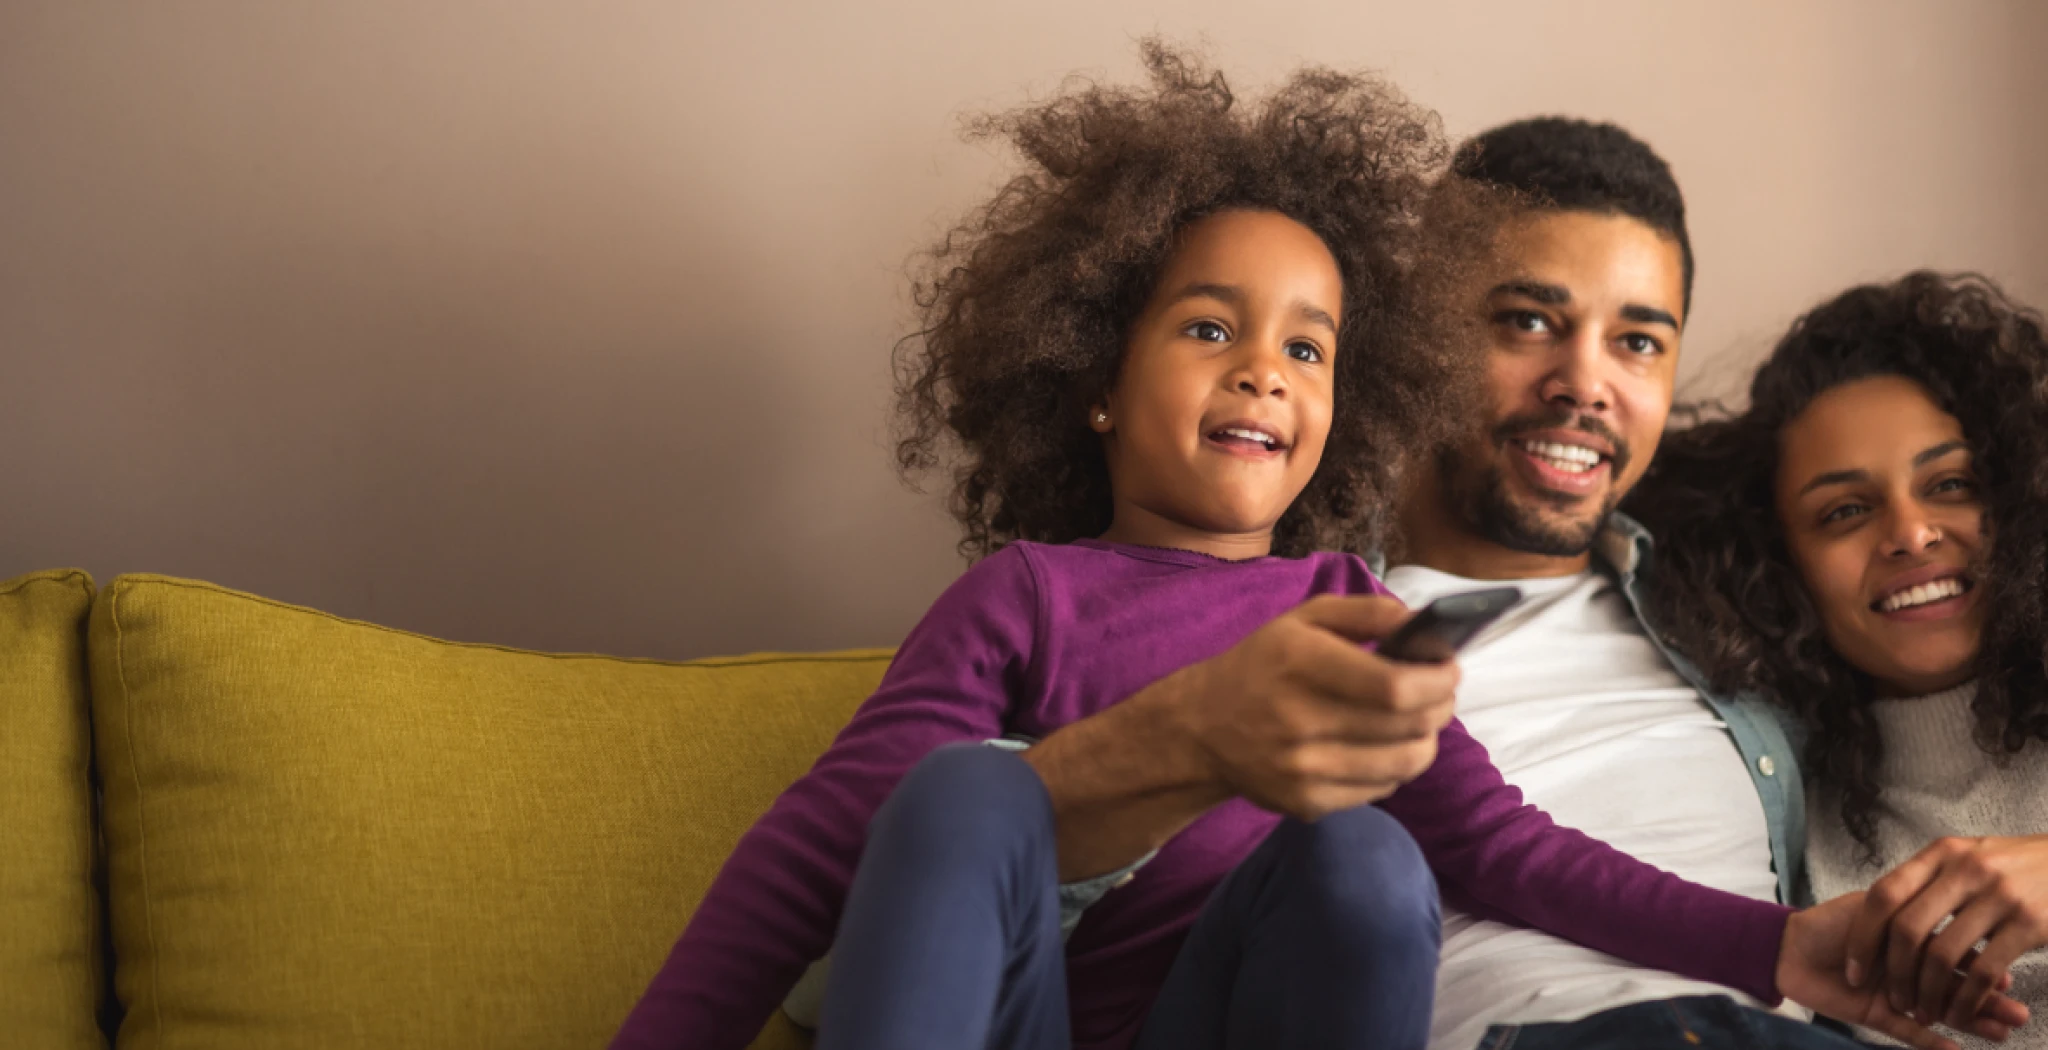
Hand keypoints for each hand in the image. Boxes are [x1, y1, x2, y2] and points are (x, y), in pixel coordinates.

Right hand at [1164, 594, 1457, 819]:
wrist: (1201, 729)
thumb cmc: (1262, 665)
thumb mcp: (1303, 620)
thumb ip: (1366, 612)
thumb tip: (1423, 624)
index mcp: (1300, 662)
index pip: (1394, 687)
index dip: (1437, 681)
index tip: (1450, 670)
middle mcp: (1298, 719)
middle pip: (1407, 726)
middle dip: (1440, 708)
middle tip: (1441, 695)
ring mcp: (1302, 768)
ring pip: (1403, 764)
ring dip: (1424, 740)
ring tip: (1417, 722)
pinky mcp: (1306, 803)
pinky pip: (1380, 789)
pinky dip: (1393, 767)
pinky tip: (1380, 747)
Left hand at [1780, 892, 2026, 1049]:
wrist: (1786, 944)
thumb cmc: (1830, 922)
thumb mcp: (1877, 909)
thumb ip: (1912, 921)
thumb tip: (1959, 928)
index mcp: (1914, 943)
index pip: (1957, 956)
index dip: (1980, 967)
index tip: (2007, 977)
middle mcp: (1909, 970)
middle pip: (1956, 988)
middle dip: (1987, 1001)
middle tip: (2020, 1014)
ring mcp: (1896, 995)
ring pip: (1939, 1012)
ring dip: (1970, 1023)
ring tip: (2005, 1033)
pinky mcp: (1875, 1016)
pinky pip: (1906, 1034)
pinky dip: (1929, 1042)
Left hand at [1845, 835, 2047, 1030]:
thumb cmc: (2012, 865)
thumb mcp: (1967, 856)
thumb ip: (1928, 879)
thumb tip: (1882, 914)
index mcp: (1942, 854)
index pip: (1884, 894)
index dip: (1863, 936)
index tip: (1854, 967)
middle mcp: (1965, 871)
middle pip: (1907, 929)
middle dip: (1893, 973)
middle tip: (1893, 998)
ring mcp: (1998, 896)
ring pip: (1943, 955)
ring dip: (1927, 993)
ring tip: (1922, 1011)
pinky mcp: (2029, 924)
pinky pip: (1984, 972)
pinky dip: (1966, 1000)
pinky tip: (1959, 1014)